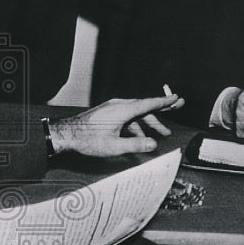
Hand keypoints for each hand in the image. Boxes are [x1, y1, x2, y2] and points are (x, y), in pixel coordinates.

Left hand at [50, 95, 182, 157]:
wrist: (66, 134)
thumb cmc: (87, 139)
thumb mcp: (114, 146)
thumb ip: (135, 145)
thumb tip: (153, 144)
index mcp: (122, 110)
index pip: (149, 103)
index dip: (164, 102)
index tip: (177, 98)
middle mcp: (118, 105)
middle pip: (145, 108)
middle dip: (161, 114)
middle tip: (175, 113)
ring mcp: (112, 108)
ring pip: (136, 113)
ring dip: (148, 123)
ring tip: (160, 134)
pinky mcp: (108, 113)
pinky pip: (128, 116)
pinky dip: (136, 125)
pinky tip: (139, 137)